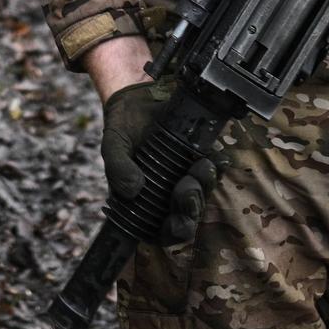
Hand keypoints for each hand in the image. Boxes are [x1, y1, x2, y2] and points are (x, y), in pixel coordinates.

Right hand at [101, 78, 217, 243]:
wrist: (137, 96)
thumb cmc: (122, 126)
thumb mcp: (113, 145)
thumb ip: (117, 168)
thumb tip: (133, 189)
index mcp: (144, 202)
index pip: (162, 231)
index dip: (174, 232)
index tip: (177, 220)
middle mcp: (166, 194)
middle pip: (188, 216)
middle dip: (192, 207)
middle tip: (187, 186)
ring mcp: (184, 177)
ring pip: (203, 196)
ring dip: (205, 186)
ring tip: (200, 166)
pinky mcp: (198, 159)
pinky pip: (213, 172)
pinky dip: (215, 169)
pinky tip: (212, 159)